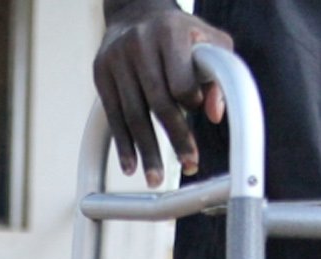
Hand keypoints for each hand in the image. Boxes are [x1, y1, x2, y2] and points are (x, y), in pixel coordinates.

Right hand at [93, 0, 234, 185]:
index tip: (198, 115)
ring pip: (133, 114)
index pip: (182, 82)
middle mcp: (140, 44)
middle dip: (175, 138)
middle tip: (188, 165)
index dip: (193, 103)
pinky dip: (123, 143)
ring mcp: (117, 59)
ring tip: (155, 179)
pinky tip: (131, 166)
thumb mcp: (208, 42)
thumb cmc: (178, 32)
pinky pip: (113, 115)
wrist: (134, 11)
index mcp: (170, 32)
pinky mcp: (101, 72)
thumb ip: (219, 74)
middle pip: (158, 102)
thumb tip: (215, 115)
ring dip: (146, 150)